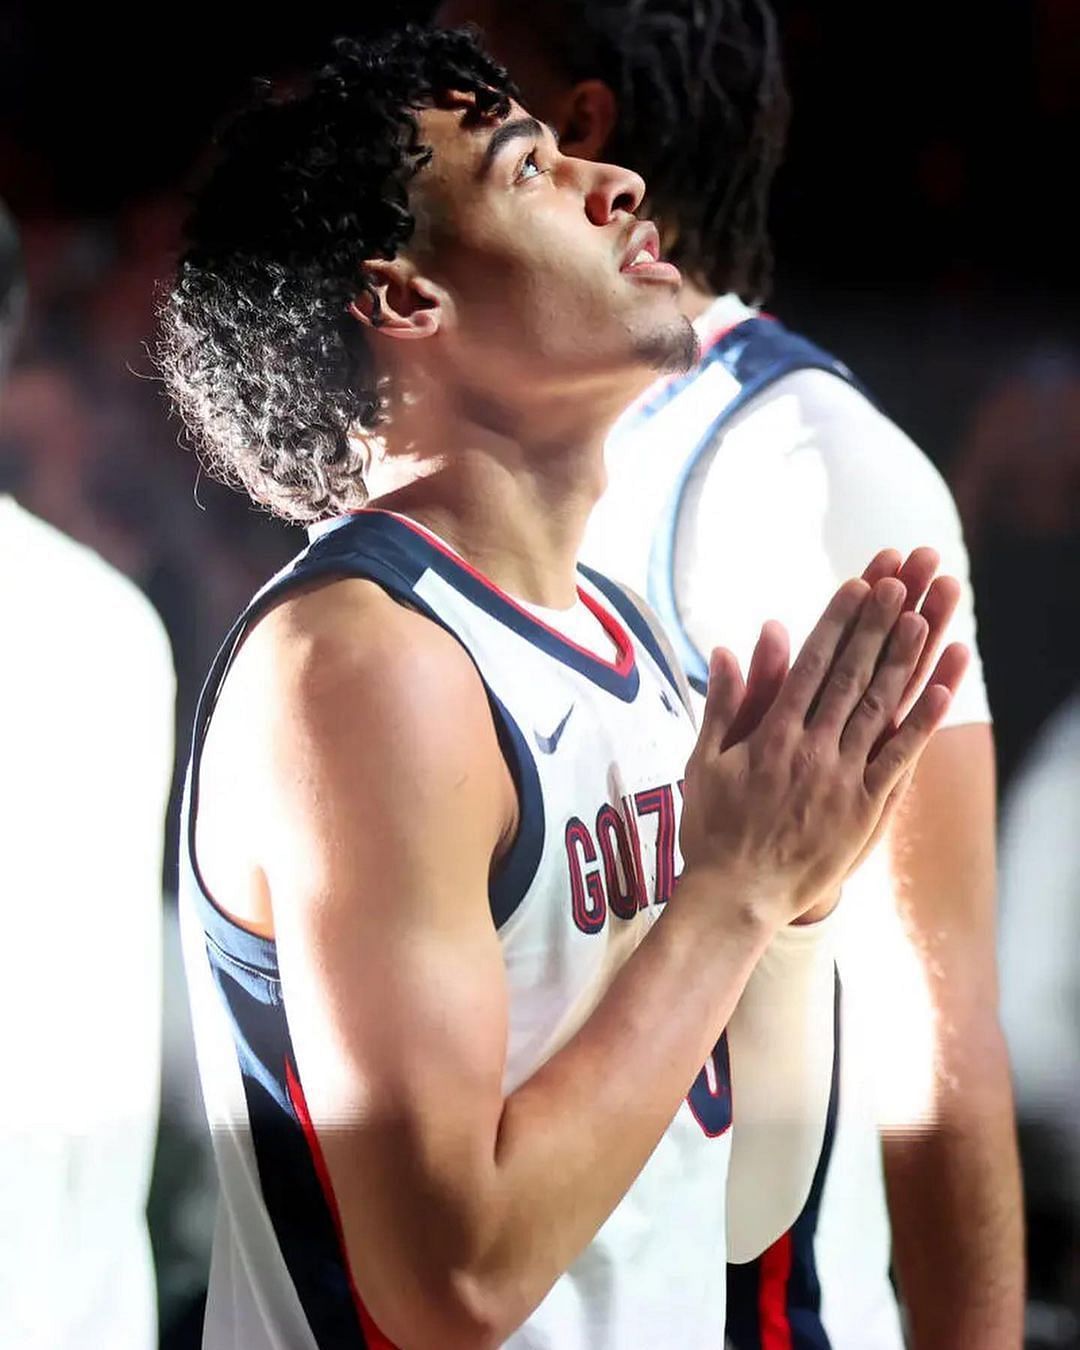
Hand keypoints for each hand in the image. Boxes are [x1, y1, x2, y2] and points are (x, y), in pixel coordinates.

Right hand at [679, 576, 967, 928]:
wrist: (736, 897)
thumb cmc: (712, 830)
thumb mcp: (703, 761)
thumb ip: (723, 704)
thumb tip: (728, 647)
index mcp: (771, 735)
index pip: (809, 665)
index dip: (836, 622)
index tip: (856, 585)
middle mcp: (809, 749)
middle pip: (849, 676)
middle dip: (876, 626)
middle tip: (900, 583)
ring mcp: (839, 779)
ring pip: (877, 709)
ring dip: (902, 662)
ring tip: (923, 619)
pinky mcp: (862, 810)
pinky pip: (897, 762)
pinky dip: (920, 726)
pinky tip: (941, 693)